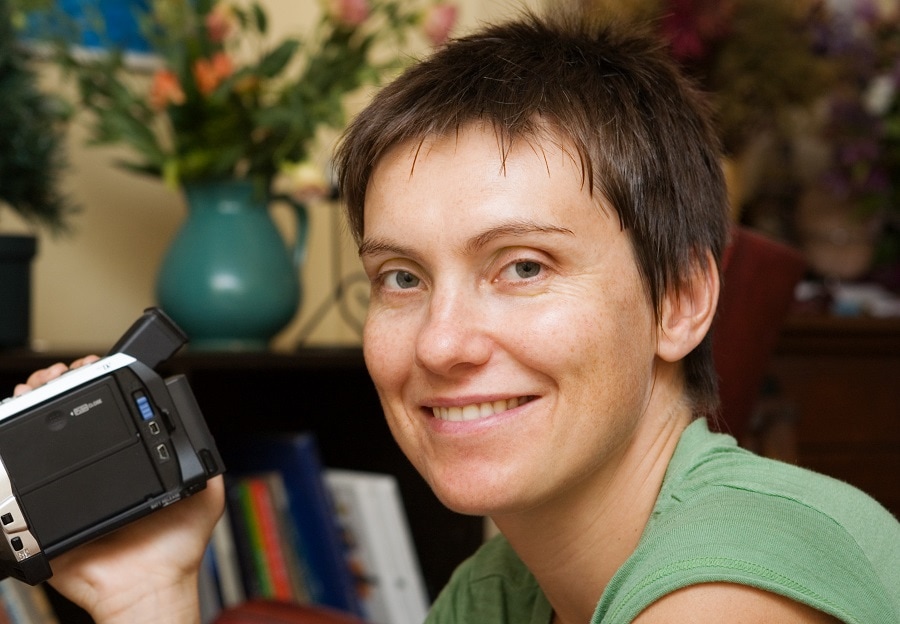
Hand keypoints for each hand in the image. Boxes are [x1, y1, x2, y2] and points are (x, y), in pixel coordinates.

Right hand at [14, 357, 223, 622]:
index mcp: (128, 459)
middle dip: (56, 387)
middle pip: (67, 417)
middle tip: (54, 375)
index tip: (89, 367)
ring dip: (32, 405)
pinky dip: (8, 446)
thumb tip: (197, 427)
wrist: (145, 586)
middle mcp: (94, 468)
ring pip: (39, 438)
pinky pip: (16, 477)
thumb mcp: (204, 493)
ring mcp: (65, 486)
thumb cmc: (176, 546)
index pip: (106, 412)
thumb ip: (205, 460)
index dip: (94, 385)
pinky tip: (12, 421)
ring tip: (34, 387)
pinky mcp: (40, 509)